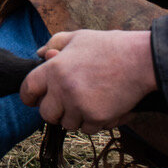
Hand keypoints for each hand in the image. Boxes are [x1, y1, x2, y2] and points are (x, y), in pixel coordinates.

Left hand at [20, 29, 157, 133]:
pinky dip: (93, 122)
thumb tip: (40, 53)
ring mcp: (79, 105)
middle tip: (65, 104)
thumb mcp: (77, 38)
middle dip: (54, 111)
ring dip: (75, 117)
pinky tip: (102, 109)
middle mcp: (62, 89)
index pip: (28, 89)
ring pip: (67, 124)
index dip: (30, 96)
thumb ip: (54, 43)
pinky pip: (87, 129)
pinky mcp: (97, 117)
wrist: (140, 60)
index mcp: (53, 69)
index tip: (34, 100)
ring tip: (87, 102)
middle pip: (46, 114)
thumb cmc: (108, 46)